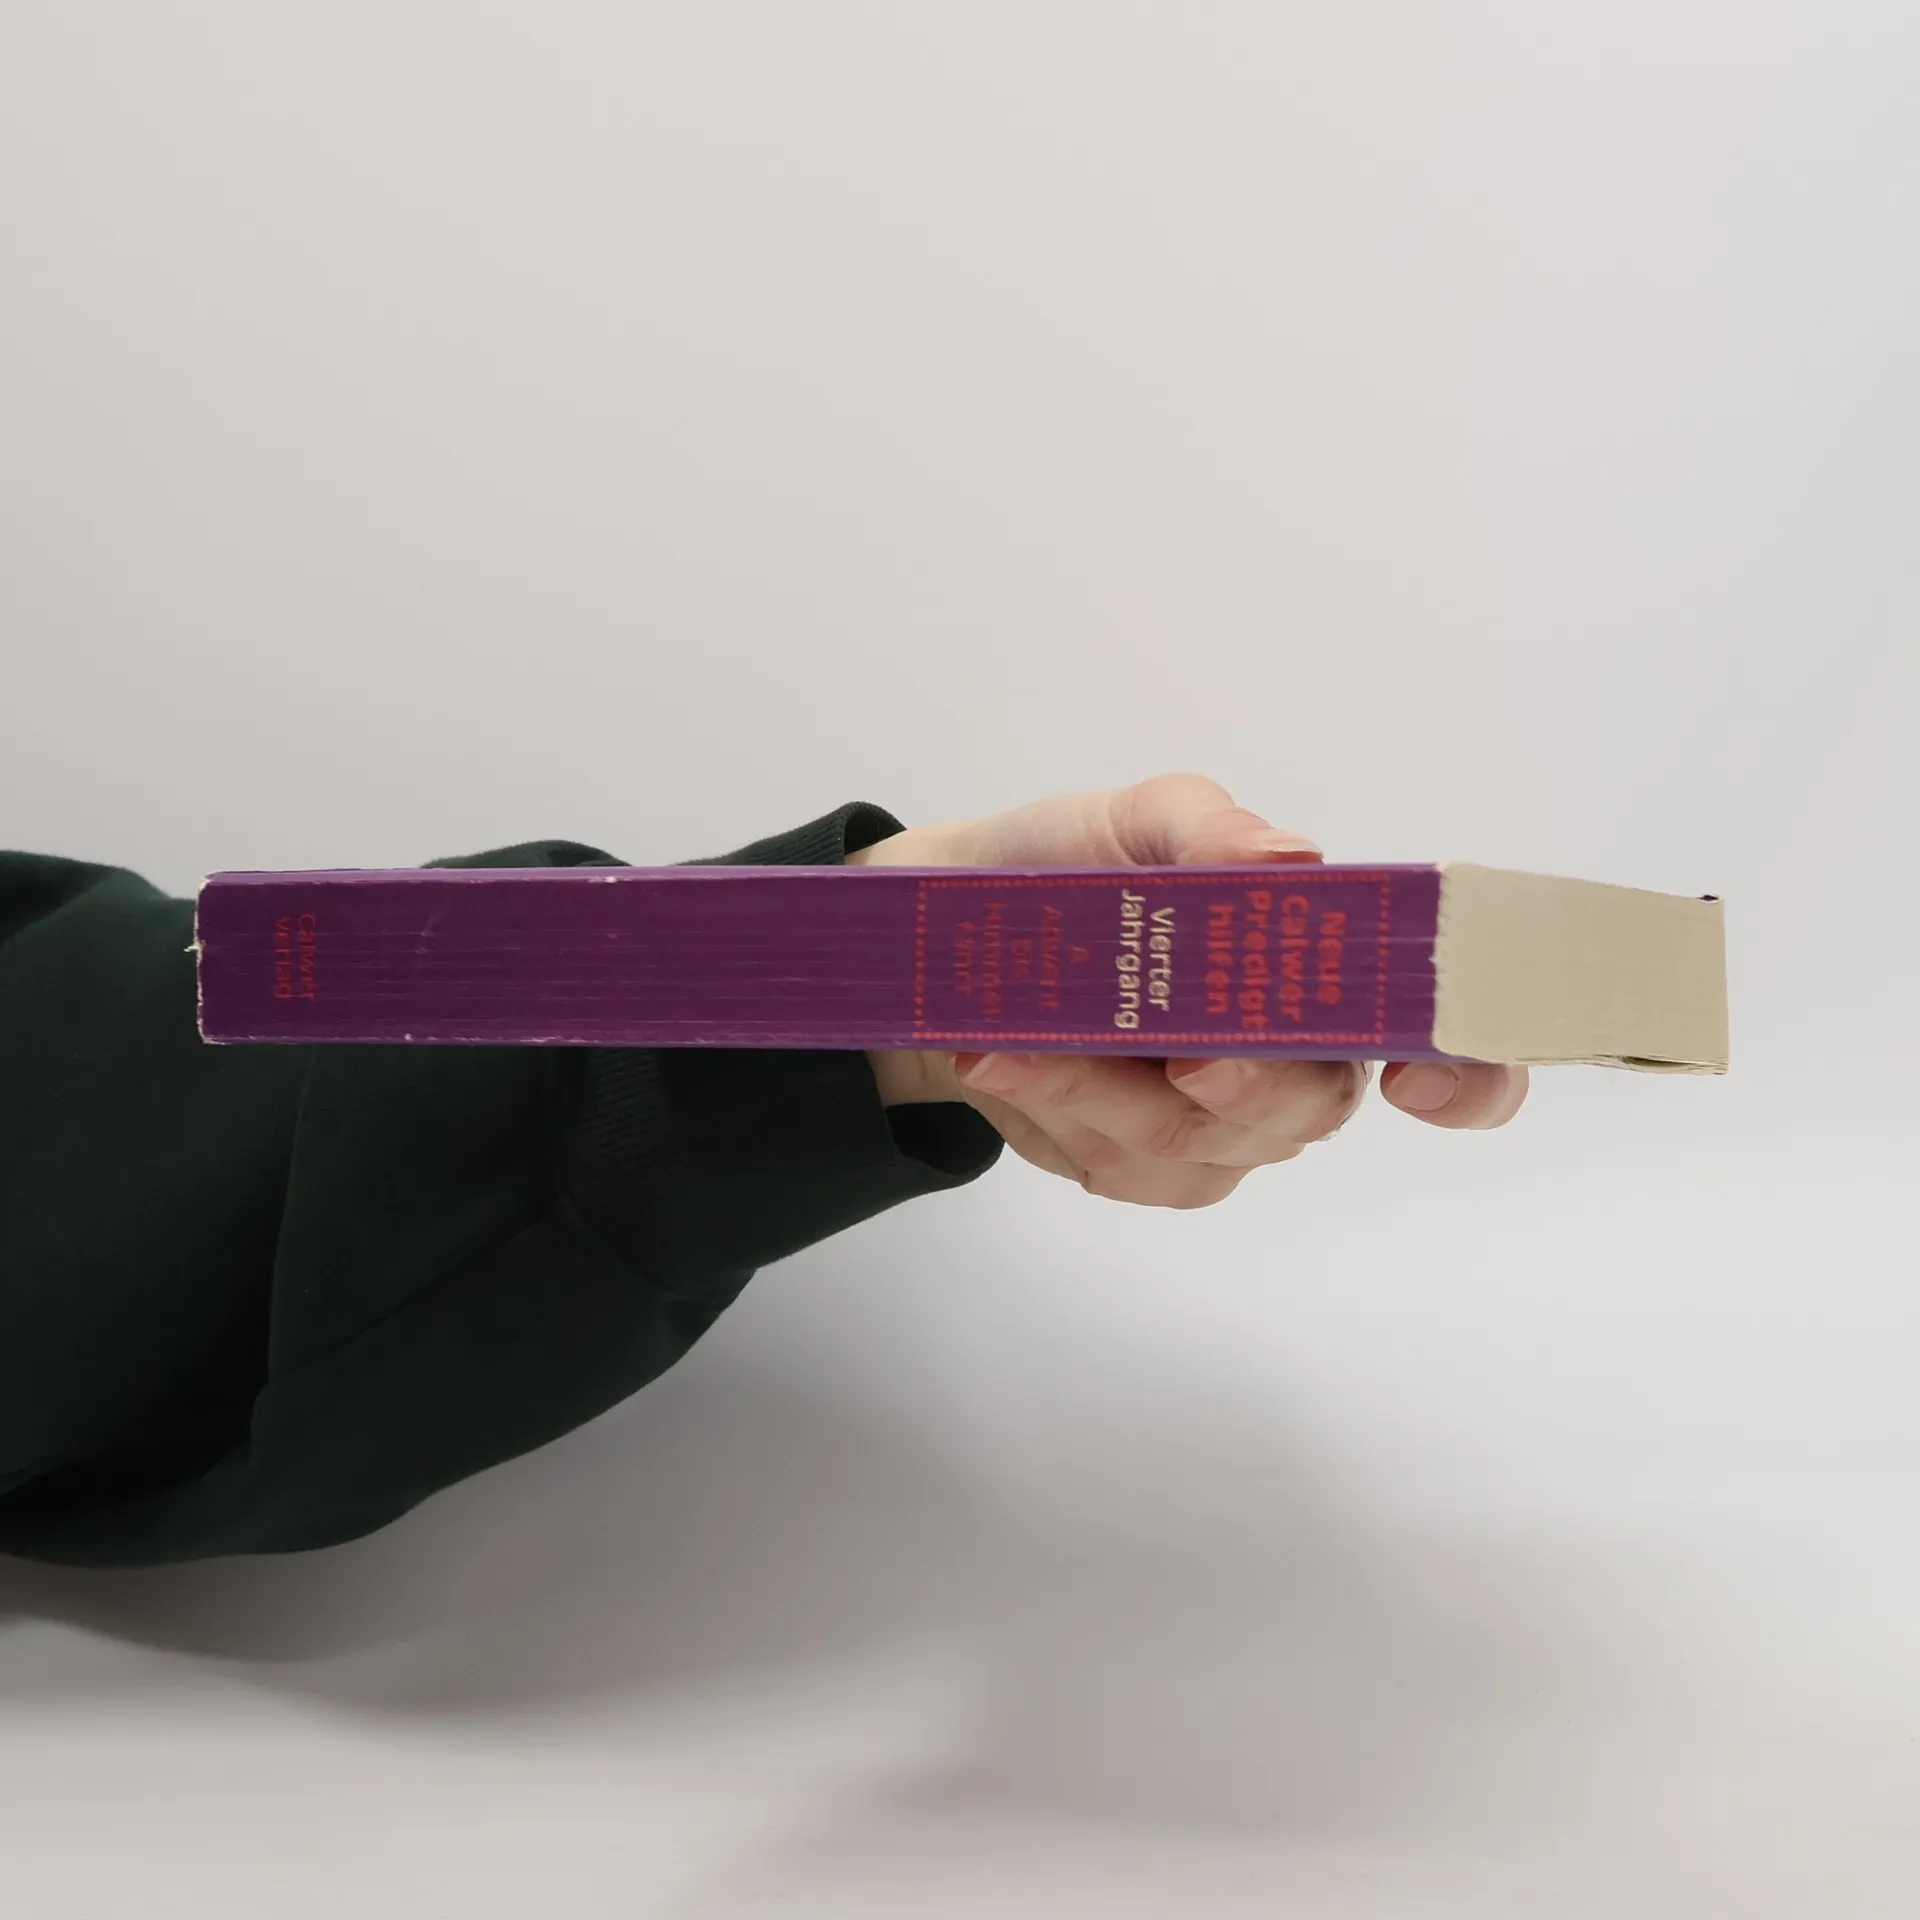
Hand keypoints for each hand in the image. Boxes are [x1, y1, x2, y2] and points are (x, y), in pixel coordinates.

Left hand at [852, 773, 1527, 1207]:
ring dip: (1099, 1089)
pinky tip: (1002, 1058)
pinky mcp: (1135, 1167)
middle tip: (1187, 1062)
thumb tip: (1285, 859)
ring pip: (1191, 1143)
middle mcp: (1293, 1065)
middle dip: (1247, 1086)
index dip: (1468, 1077)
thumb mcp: (1137, 822)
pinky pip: (1114, 1161)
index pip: (1443, 1045)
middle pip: (1310, 1107)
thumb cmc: (1076, 868)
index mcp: (1327, 976)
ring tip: (1014, 1038)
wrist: (955, 930)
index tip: (1415, 1080)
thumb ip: (1206, 830)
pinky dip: (1053, 1104)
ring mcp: (1216, 1130)